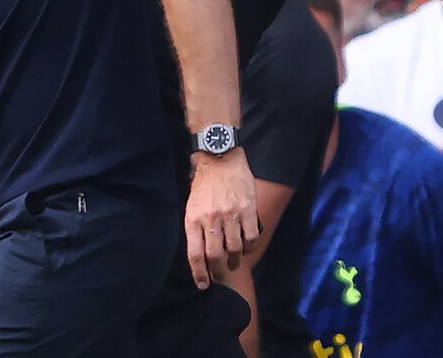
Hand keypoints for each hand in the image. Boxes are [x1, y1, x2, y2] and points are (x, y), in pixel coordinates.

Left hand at [186, 148, 260, 289]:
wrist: (220, 158)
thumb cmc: (204, 184)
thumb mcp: (191, 205)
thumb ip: (195, 228)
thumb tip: (199, 255)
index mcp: (193, 218)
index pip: (195, 255)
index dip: (199, 274)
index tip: (204, 284)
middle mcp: (211, 219)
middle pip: (215, 256)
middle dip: (218, 272)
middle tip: (220, 276)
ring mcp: (231, 215)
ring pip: (235, 249)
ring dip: (234, 261)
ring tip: (233, 263)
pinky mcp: (248, 210)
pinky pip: (251, 238)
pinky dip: (249, 248)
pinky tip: (245, 248)